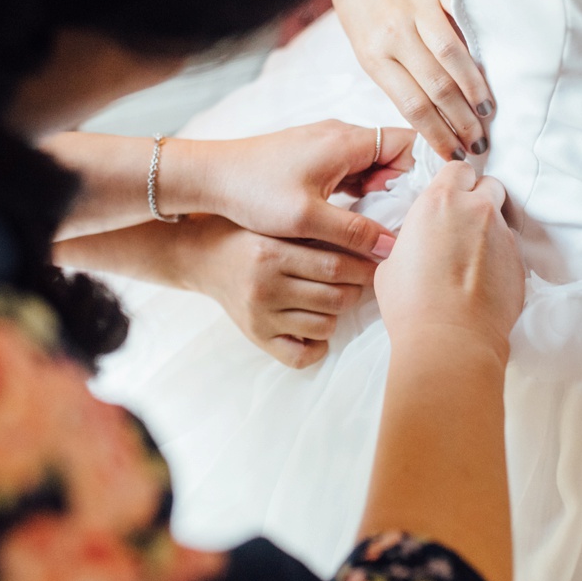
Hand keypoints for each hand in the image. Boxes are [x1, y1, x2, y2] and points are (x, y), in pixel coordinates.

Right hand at [174, 215, 374, 367]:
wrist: (203, 257)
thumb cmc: (249, 234)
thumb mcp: (278, 223)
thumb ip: (317, 231)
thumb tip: (371, 242)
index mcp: (271, 253)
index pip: (335, 265)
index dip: (364, 266)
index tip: (378, 262)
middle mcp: (264, 287)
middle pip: (335, 298)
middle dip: (356, 289)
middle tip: (361, 280)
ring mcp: (260, 317)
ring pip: (325, 326)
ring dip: (338, 313)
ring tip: (333, 297)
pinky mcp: (256, 337)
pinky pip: (300, 356)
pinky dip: (317, 345)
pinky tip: (317, 326)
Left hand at [207, 120, 416, 259]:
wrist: (210, 177)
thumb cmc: (254, 192)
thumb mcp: (307, 218)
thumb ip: (354, 232)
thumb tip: (392, 246)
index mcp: (347, 141)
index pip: (409, 142)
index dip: (424, 170)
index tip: (426, 203)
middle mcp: (340, 135)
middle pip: (393, 154)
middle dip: (404, 188)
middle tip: (405, 223)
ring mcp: (326, 145)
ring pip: (372, 164)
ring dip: (380, 192)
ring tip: (381, 226)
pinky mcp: (312, 158)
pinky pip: (351, 170)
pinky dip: (360, 191)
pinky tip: (353, 219)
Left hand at [328, 0, 493, 160]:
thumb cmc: (365, 10)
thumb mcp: (367, 50)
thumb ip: (398, 78)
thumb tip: (436, 118)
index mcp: (374, 56)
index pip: (412, 106)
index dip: (437, 134)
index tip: (454, 155)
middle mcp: (395, 33)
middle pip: (436, 87)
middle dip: (462, 121)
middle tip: (480, 143)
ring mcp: (417, 7)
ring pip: (453, 56)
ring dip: (475, 89)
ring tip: (488, 113)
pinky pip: (464, 17)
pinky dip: (481, 44)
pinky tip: (495, 67)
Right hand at [374, 162, 523, 362]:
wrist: (450, 340)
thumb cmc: (412, 304)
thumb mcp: (392, 262)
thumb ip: (410, 240)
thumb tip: (416, 245)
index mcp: (438, 201)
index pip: (458, 168)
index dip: (454, 182)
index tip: (449, 197)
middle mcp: (475, 209)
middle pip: (488, 185)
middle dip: (478, 199)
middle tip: (462, 224)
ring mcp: (502, 234)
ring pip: (501, 217)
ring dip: (489, 229)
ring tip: (472, 258)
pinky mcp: (519, 261)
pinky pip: (510, 248)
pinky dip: (499, 256)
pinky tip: (483, 279)